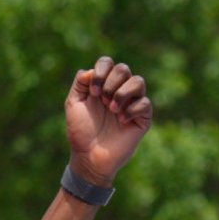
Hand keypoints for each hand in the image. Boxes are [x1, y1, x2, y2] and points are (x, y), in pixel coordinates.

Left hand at [65, 57, 152, 184]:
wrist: (89, 156)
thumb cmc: (81, 131)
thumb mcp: (73, 104)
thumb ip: (80, 83)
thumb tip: (90, 70)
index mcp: (102, 85)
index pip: (108, 63)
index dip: (101, 72)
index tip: (92, 93)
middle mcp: (118, 91)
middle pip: (123, 69)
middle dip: (110, 83)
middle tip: (102, 102)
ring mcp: (132, 104)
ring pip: (138, 81)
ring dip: (123, 93)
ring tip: (112, 109)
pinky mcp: (142, 118)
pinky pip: (145, 103)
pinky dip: (131, 110)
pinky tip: (121, 121)